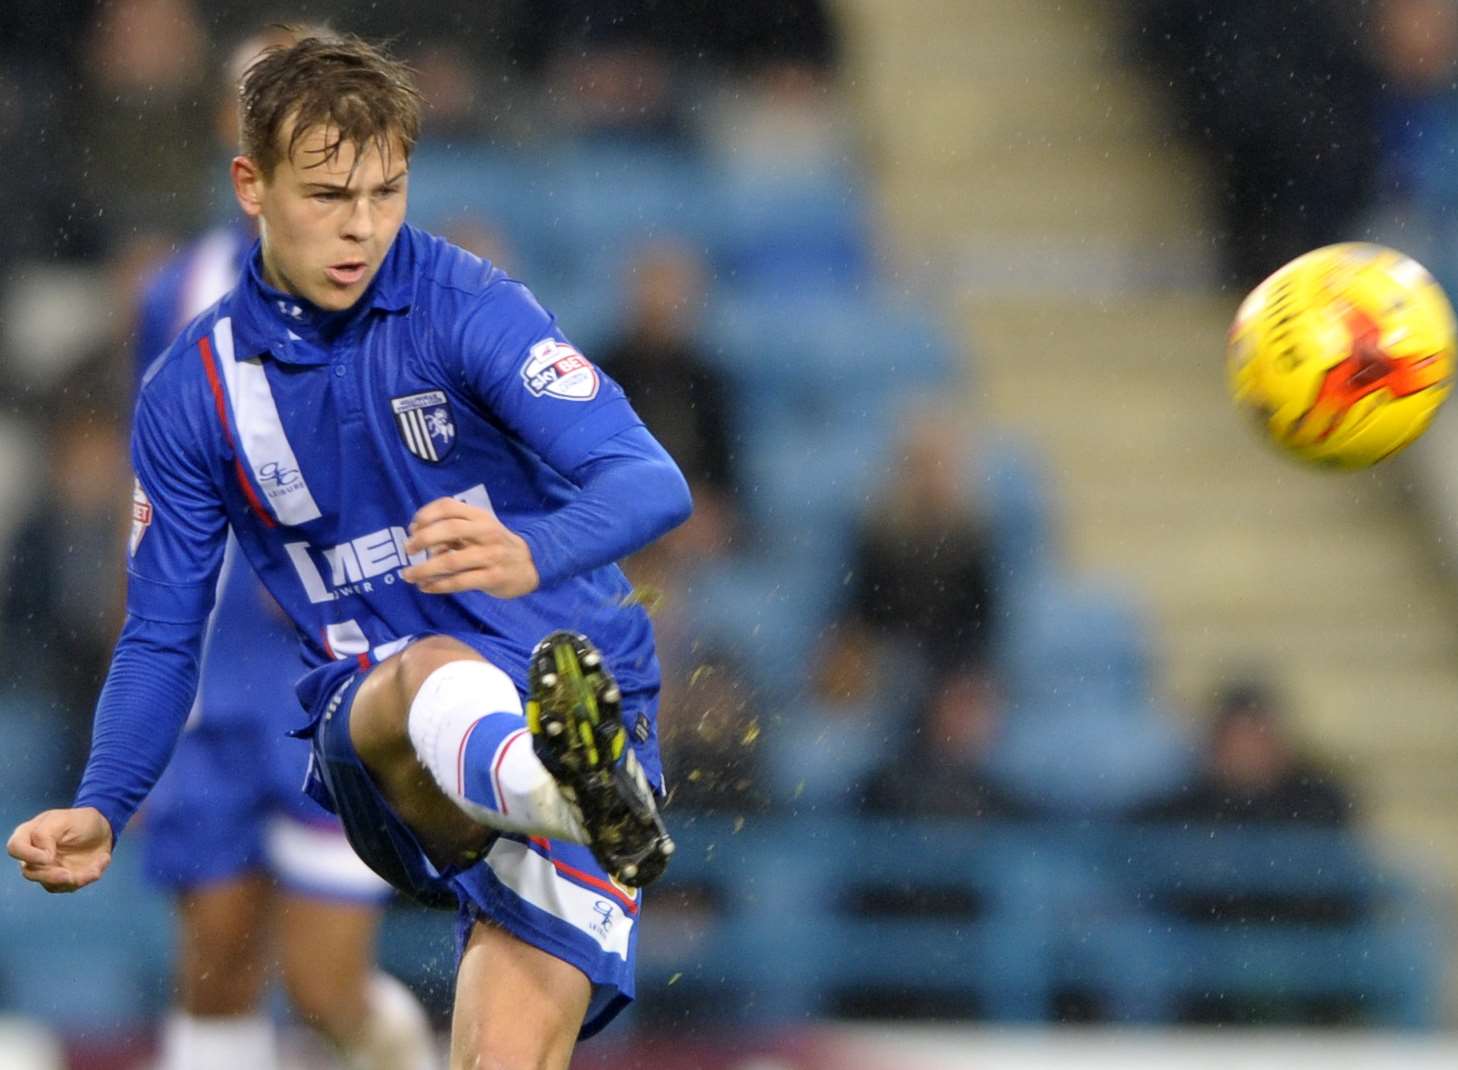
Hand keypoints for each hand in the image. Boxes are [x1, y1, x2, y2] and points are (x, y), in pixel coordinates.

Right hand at [7, 808, 111, 892]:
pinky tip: (102, 861)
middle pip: (30, 873)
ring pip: (51, 884)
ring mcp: (49, 869)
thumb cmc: (80, 820)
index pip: (15, 848)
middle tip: (70, 875)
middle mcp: (34, 856)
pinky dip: (88, 876)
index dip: (27, 855)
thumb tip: (43, 858)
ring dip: (75, 879)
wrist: (103, 828)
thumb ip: (45, 834)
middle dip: (51, 876)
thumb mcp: (63, 819)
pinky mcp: (64, 878)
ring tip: (95, 868)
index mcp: (29, 836)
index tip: (47, 857)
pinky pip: (71, 886)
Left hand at [402, 498, 539, 597]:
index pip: (448, 506)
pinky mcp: (492, 578)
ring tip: (408, 575)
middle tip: (408, 550)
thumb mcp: (479, 529)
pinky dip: (438, 585)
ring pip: (451, 561)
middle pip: (448, 530)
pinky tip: (426, 587)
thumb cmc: (495, 545)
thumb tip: (418, 536)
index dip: (426, 514)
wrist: (529, 565)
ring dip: (424, 569)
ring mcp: (491, 556)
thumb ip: (452, 530)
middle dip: (422, 539)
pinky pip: (459, 582)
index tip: (412, 527)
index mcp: (480, 516)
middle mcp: (486, 532)